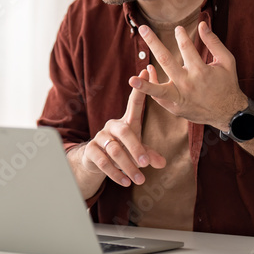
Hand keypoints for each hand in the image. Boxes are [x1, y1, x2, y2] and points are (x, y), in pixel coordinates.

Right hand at [78, 68, 165, 186]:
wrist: (95, 161)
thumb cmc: (122, 149)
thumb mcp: (138, 150)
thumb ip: (149, 154)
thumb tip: (162, 163)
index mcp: (126, 122)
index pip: (134, 102)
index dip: (140, 89)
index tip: (145, 71)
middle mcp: (112, 126)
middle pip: (124, 132)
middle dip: (136, 148)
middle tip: (146, 163)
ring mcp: (100, 137)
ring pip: (114, 150)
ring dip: (128, 166)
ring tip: (140, 179)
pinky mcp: (91, 149)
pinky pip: (102, 161)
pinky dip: (115, 173)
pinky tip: (125, 182)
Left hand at [130, 21, 247, 128]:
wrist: (228, 113)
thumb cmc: (227, 83)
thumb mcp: (227, 61)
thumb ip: (214, 42)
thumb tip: (201, 24)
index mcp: (201, 71)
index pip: (186, 47)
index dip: (180, 36)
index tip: (177, 29)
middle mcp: (188, 84)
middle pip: (166, 60)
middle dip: (154, 42)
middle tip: (144, 29)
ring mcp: (180, 98)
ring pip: (158, 90)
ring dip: (144, 84)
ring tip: (131, 79)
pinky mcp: (175, 107)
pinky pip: (159, 96)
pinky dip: (151, 86)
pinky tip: (149, 71)